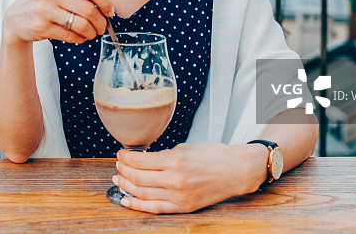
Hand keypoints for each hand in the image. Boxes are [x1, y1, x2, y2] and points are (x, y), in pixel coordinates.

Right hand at [2, 0, 113, 45]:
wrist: (15, 18)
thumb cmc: (44, 2)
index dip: (104, 1)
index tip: (109, 11)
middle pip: (88, 8)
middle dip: (101, 21)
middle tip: (103, 27)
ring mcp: (44, 10)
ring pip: (81, 24)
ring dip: (92, 32)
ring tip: (92, 33)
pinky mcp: (42, 27)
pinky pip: (71, 36)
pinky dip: (80, 38)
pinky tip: (81, 37)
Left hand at [113, 143, 266, 213]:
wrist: (236, 171)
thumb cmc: (213, 155)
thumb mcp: (185, 148)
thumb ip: (163, 155)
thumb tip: (142, 160)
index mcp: (175, 161)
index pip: (140, 161)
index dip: (126, 158)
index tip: (121, 153)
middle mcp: (175, 180)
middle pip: (138, 178)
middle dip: (123, 170)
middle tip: (118, 165)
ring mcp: (179, 196)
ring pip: (143, 194)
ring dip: (127, 186)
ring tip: (119, 179)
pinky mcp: (183, 207)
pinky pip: (155, 208)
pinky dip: (137, 205)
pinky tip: (126, 200)